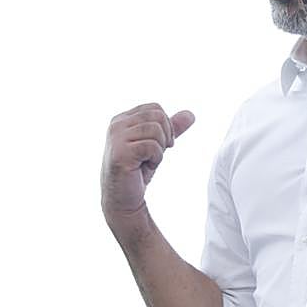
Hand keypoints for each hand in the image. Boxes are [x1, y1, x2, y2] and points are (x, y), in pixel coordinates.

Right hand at [101, 103, 194, 223]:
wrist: (123, 198)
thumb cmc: (138, 171)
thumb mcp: (157, 145)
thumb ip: (171, 128)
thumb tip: (191, 114)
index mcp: (122, 119)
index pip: (155, 108)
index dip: (167, 125)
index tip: (160, 144)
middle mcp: (116, 125)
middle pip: (158, 116)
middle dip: (165, 136)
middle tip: (155, 154)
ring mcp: (116, 138)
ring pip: (156, 130)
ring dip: (159, 150)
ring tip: (146, 161)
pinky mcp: (120, 153)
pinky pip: (152, 146)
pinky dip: (155, 158)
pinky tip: (143, 167)